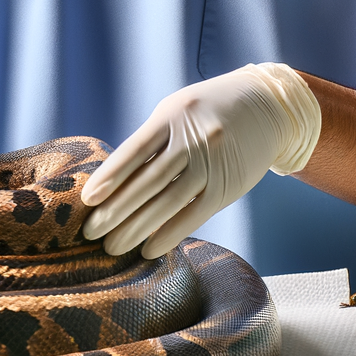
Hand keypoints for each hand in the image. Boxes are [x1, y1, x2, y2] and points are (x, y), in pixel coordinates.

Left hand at [80, 64, 320, 258]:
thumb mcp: (176, 111)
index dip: (109, 177)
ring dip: (137, 228)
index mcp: (171, 117)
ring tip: (113, 247)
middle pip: (147, 182)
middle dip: (116, 210)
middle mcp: (192, 140)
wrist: (267, 106)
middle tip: (90, 233)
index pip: (133, 151)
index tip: (87, 199)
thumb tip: (114, 178)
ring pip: (168, 202)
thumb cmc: (207, 110)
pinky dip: (170, 234)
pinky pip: (195, 215)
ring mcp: (212, 165)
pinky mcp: (229, 187)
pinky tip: (149, 249)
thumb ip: (151, 139)